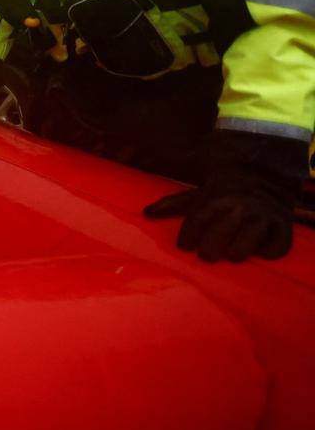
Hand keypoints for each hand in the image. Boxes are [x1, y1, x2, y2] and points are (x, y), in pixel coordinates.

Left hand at [142, 129, 303, 261]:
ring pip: (247, 243)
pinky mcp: (282, 225)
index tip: (184, 246)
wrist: (263, 174)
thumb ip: (173, 204)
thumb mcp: (198, 194)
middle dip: (209, 249)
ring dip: (236, 252)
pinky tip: (258, 252)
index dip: (188, 236)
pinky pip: (276, 247)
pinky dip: (268, 252)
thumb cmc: (223, 192)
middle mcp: (239, 206)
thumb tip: (146, 213)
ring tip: (229, 255)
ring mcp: (262, 216)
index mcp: (216, 198)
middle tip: (205, 254)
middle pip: (219, 235)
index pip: (197, 220)